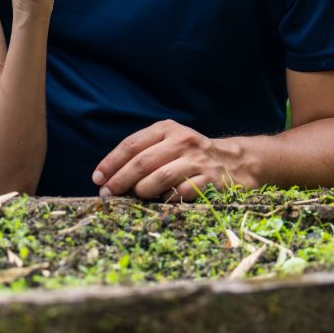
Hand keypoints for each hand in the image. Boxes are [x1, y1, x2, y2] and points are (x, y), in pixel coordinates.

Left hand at [93, 120, 257, 200]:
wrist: (236, 162)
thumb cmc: (191, 156)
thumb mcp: (169, 144)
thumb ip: (144, 154)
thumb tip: (109, 177)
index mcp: (167, 129)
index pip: (131, 145)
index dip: (111, 163)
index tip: (97, 178)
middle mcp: (182, 141)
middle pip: (142, 162)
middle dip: (120, 180)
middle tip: (107, 194)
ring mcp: (197, 160)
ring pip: (159, 177)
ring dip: (142, 191)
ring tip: (136, 197)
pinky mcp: (210, 180)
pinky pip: (180, 193)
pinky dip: (166, 200)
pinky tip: (161, 202)